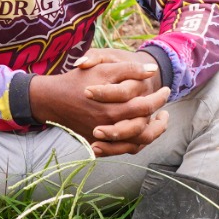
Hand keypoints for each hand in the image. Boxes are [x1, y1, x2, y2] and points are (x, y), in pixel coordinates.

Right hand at [31, 48, 169, 151]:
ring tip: (159, 121)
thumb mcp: (103, 69)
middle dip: (160, 121)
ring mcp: (103, 139)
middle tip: (166, 110)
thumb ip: (129, 70)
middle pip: (145, 130)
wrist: (52, 99)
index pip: (146, 107)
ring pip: (136, 144)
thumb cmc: (78, 81)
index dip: (160, 98)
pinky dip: (136, 143)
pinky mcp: (98, 145)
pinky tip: (142, 130)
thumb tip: (153, 70)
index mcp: (113, 108)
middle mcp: (109, 127)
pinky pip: (123, 150)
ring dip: (152, 134)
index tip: (167, 90)